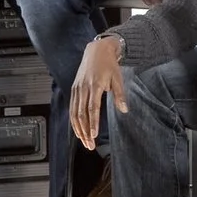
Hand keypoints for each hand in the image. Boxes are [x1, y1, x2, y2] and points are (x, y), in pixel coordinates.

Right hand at [69, 35, 127, 152]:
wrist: (97, 50)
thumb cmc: (109, 65)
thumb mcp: (118, 78)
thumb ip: (120, 95)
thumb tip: (124, 110)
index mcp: (95, 86)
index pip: (92, 108)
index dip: (92, 122)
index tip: (93, 135)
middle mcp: (83, 88)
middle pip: (81, 114)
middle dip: (85, 131)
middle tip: (90, 145)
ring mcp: (77, 89)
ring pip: (74, 113)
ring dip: (78, 129)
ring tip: (85, 142)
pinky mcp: (74, 89)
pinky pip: (72, 108)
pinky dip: (74, 120)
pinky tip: (78, 130)